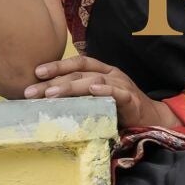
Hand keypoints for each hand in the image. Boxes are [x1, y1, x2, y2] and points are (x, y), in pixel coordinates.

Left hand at [23, 55, 175, 133]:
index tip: (35, 73)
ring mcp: (122, 85)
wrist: (152, 120)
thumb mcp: (98, 100)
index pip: (78, 63)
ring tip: (52, 93)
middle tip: (32, 91)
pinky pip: (117, 92)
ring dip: (71, 86)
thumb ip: (80, 97)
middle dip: (54, 81)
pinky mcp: (132, 100)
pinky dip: (104, 90)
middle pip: (79, 73)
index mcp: (102, 71)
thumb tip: (46, 102)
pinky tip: (92, 91)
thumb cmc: (121, 110)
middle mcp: (111, 74)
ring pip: (94, 80)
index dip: (57, 65)